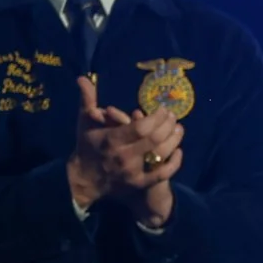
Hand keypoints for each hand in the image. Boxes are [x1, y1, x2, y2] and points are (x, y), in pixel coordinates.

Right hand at [67, 77, 181, 208]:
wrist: (84, 180)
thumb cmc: (87, 147)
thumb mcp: (85, 122)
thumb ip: (87, 100)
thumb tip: (83, 78)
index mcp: (112, 140)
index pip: (141, 128)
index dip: (157, 117)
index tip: (163, 108)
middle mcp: (124, 156)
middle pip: (155, 139)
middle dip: (168, 125)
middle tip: (173, 116)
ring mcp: (133, 172)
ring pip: (161, 154)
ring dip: (174, 139)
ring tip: (179, 128)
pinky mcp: (139, 183)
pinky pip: (162, 175)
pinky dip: (174, 163)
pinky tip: (178, 151)